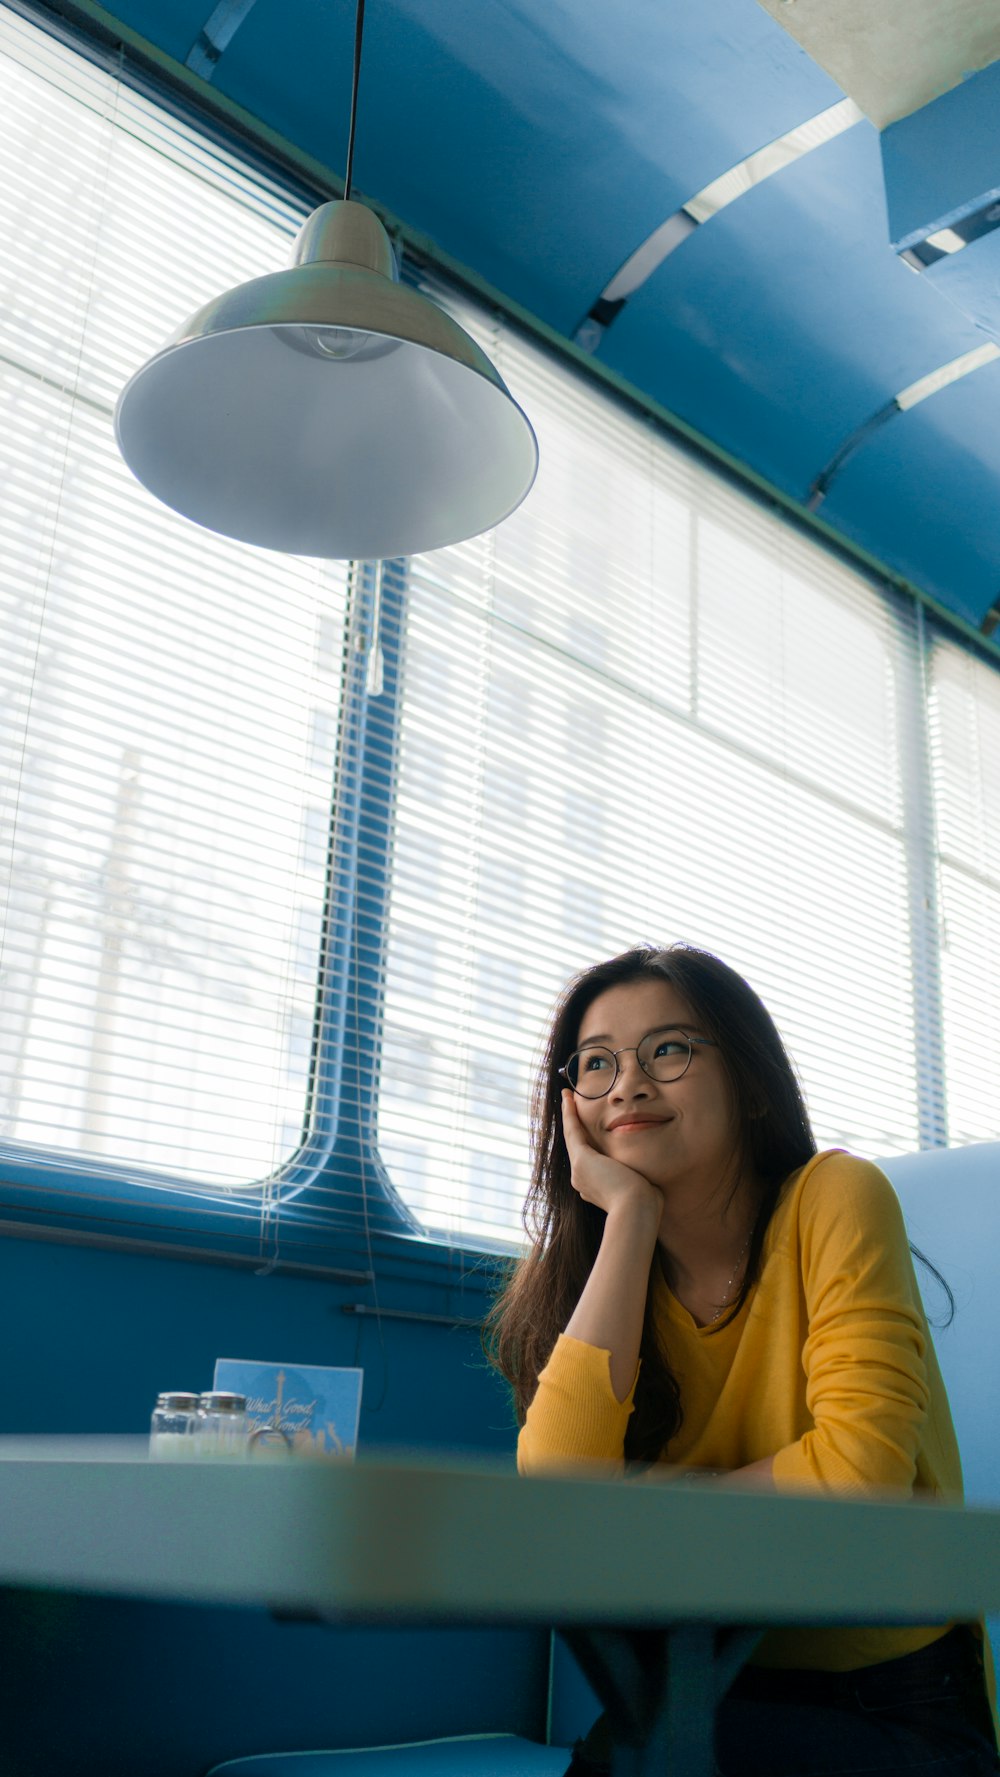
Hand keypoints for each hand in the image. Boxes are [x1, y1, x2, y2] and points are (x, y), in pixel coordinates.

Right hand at [561, 1089, 662, 1224]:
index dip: (587, 1141)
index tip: (588, 1129)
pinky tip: (568, 1098)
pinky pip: (573, 1131)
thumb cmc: (645, 1204)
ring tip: (567, 1097)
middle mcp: (582, 1180)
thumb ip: (638, 1179)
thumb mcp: (641, 1188)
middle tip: (570, 1104)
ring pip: (572, 1137)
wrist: (637, 1211)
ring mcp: (579, 1171)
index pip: (589, 1158)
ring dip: (568, 1115)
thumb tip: (647, 1178)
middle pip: (577, 1146)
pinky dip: (570, 1114)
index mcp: (595, 1188)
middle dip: (574, 1125)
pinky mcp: (582, 1161)